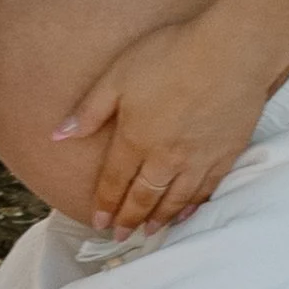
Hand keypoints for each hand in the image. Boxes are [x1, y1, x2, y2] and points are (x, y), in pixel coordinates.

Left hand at [52, 17, 269, 234]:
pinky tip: (186, 212)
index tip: (98, 222)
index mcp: (135, 138)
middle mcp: (165, 157)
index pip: (114, 181)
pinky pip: (205, 191)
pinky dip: (192, 207)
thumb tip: (58, 135)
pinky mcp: (225, 155)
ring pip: (174, 200)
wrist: (230, 53)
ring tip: (149, 231)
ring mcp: (197, 160)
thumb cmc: (170, 55)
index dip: (105, 204)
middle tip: (120, 236)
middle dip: (129, 219)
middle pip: (143, 197)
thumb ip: (89, 110)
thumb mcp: (118, 75)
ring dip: (159, 218)